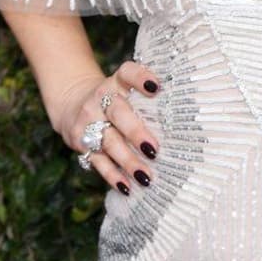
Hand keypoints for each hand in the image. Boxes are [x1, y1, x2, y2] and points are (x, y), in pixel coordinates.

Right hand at [51, 61, 162, 195]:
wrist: (72, 106)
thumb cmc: (115, 102)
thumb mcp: (125, 91)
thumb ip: (148, 102)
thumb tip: (188, 126)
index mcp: (116, 83)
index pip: (127, 73)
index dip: (140, 77)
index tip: (156, 87)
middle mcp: (100, 99)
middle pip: (117, 113)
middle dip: (135, 132)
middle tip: (154, 150)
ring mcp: (88, 122)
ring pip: (108, 141)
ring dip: (127, 160)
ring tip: (145, 177)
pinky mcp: (80, 143)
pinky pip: (98, 161)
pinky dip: (112, 175)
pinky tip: (127, 187)